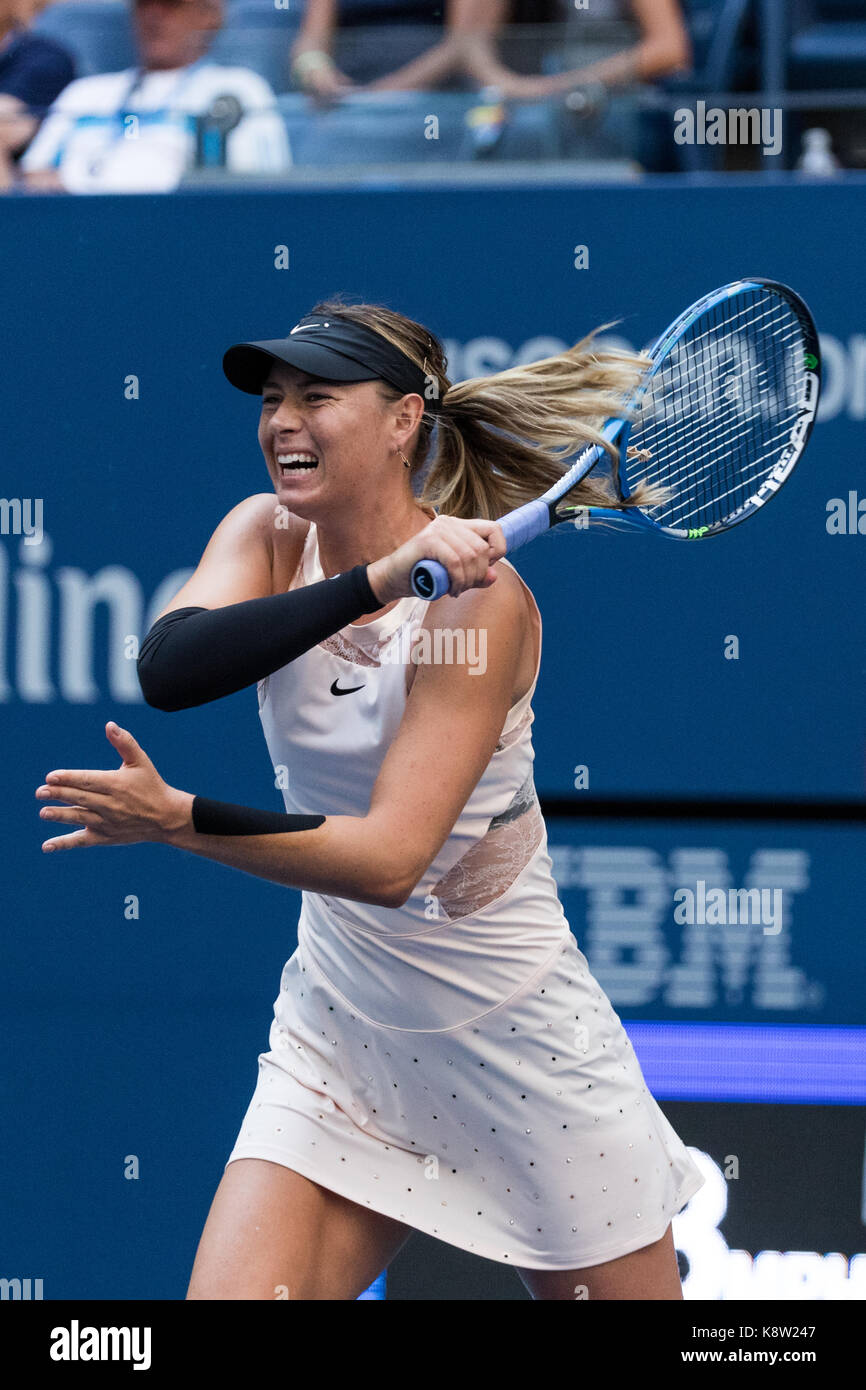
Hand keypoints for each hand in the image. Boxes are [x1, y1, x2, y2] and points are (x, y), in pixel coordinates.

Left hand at [35, 722, 192, 851]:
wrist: (166, 818)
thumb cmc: (152, 785)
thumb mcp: (141, 762)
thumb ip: (125, 743)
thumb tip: (109, 725)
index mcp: (117, 784)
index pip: (89, 780)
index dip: (69, 778)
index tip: (51, 776)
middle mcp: (112, 805)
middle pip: (81, 799)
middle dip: (60, 795)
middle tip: (40, 792)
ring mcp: (108, 823)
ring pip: (80, 818)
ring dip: (61, 816)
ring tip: (44, 812)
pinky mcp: (106, 837)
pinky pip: (83, 841)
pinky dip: (64, 843)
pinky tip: (46, 846)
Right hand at [367, 514, 506, 604]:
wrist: (392, 579)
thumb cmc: (423, 576)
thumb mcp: (455, 576)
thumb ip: (475, 576)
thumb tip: (493, 576)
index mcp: (459, 525)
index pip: (494, 529)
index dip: (497, 551)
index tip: (482, 571)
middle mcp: (449, 522)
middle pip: (482, 548)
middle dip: (478, 574)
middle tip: (465, 587)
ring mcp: (438, 529)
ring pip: (469, 555)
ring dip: (466, 580)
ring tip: (456, 590)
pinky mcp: (427, 540)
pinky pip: (454, 561)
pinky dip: (457, 579)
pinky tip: (451, 589)